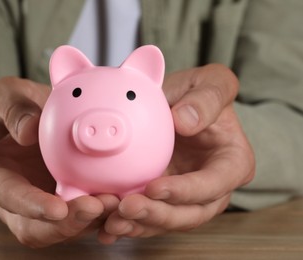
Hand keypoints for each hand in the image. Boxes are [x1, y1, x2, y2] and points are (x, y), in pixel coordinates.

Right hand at [0, 77, 118, 246]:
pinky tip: (127, 197)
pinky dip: (107, 212)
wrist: (40, 117)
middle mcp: (18, 201)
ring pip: (67, 228)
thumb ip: (12, 108)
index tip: (57, 208)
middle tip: (98, 206)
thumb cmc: (21, 107)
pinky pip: (88, 216)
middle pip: (39, 228)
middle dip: (69, 224)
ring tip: (119, 202)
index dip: (32, 207)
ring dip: (94, 221)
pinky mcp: (70, 202)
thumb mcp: (9, 95)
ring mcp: (45, 205)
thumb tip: (28, 132)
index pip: (9, 198)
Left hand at [99, 64, 254, 243]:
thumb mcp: (211, 83)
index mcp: (231, 163)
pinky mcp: (164, 198)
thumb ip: (206, 99)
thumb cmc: (200, 93)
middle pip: (190, 214)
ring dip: (139, 224)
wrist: (181, 104)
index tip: (155, 187)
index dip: (186, 191)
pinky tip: (106, 225)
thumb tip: (184, 122)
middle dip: (158, 215)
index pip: (213, 184)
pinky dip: (129, 222)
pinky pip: (149, 216)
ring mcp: (186, 196)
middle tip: (127, 208)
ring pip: (166, 221)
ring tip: (112, 221)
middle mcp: (212, 188)